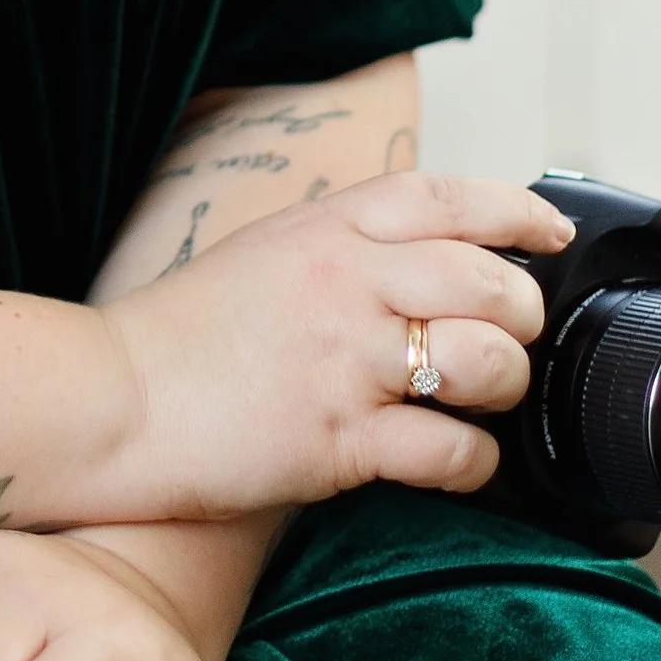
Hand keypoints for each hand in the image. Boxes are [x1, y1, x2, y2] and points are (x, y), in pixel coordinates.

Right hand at [101, 169, 573, 519]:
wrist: (110, 400)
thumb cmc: (183, 335)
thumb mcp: (267, 251)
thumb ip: (344, 244)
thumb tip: (423, 255)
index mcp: (328, 227)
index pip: (451, 198)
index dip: (518, 215)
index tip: (550, 237)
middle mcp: (346, 282)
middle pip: (491, 281)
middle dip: (520, 318)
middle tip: (506, 342)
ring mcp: (347, 360)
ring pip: (487, 361)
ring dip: (502, 388)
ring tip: (477, 402)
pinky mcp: (340, 439)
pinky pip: (450, 449)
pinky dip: (470, 462)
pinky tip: (451, 461)